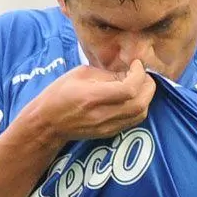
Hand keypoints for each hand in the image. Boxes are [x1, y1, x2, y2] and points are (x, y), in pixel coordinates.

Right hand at [21, 60, 155, 141]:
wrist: (48, 123)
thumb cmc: (59, 93)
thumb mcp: (80, 74)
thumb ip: (106, 74)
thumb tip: (128, 72)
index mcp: (92, 96)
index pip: (129, 89)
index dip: (139, 74)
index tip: (136, 64)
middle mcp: (102, 114)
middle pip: (140, 103)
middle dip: (148, 85)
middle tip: (142, 74)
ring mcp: (107, 126)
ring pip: (141, 113)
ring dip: (146, 97)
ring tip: (139, 85)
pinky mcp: (109, 133)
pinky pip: (134, 121)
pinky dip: (139, 107)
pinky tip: (133, 97)